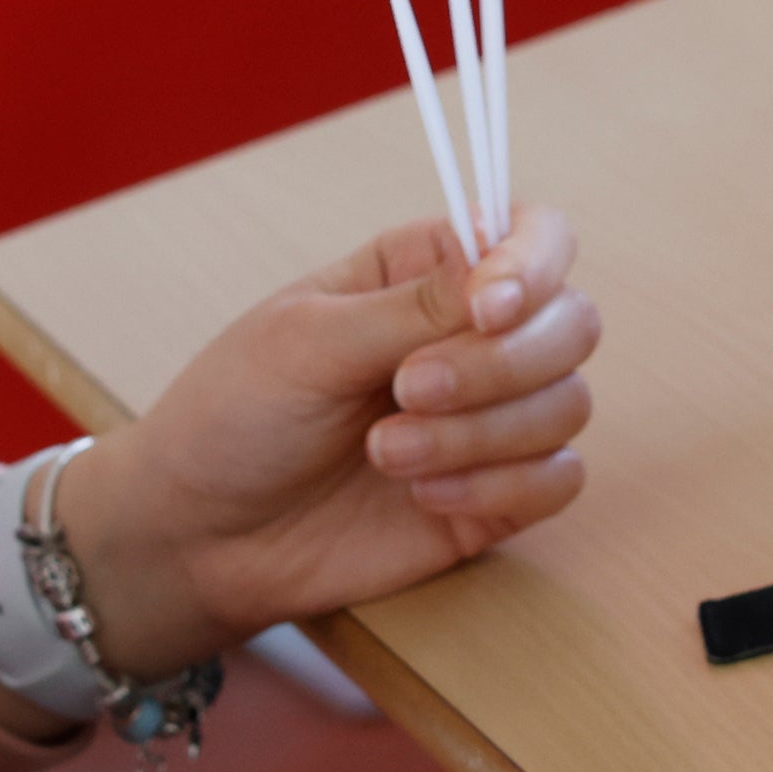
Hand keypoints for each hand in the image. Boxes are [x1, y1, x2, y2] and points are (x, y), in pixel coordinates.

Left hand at [51, 209, 601, 674]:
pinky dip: (498, 487)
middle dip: (499, 364)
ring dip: (479, 435)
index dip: (533, 265)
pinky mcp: (497, 495)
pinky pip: (558, 480)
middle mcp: (472, 338)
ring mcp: (491, 419)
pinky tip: (423, 498)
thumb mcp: (308, 340)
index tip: (486, 308)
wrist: (201, 534)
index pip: (535, 237)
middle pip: (571, 322)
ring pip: (568, 404)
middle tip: (404, 391)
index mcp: (425, 272)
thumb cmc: (237, 415)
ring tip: (382, 453)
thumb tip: (503, 279)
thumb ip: (414, 307)